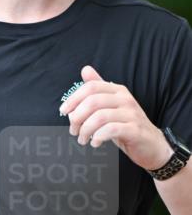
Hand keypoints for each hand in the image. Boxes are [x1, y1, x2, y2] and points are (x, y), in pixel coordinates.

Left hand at [59, 66, 173, 170]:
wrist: (151, 145)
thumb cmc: (127, 125)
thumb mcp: (111, 106)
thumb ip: (99, 89)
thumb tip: (85, 70)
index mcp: (117, 90)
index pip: (91, 87)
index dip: (73, 99)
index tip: (64, 112)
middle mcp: (125, 99)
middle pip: (93, 102)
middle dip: (77, 117)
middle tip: (73, 130)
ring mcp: (131, 114)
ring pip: (100, 117)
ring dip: (86, 130)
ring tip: (83, 139)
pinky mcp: (135, 129)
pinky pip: (112, 129)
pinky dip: (99, 136)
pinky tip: (95, 142)